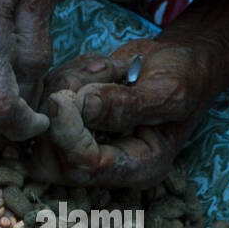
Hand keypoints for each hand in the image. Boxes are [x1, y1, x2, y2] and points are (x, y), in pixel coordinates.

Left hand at [28, 37, 224, 187]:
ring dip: (65, 88)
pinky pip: (43, 107)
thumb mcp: (168, 90)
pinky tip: (97, 68)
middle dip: (59, 114)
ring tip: (107, 67)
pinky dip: (63, 79)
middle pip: (50, 160)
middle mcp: (105, 166)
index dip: (66, 135)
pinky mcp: (69, 124)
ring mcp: (83, 146)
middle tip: (94, 76)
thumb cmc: (186, 76)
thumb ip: (126, 105)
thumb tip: (84, 106)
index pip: (84, 167)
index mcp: (137, 168)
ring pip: (42, 129)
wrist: (183, 59)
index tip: (64, 98)